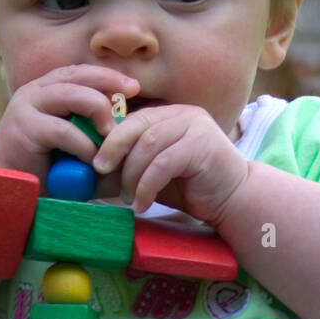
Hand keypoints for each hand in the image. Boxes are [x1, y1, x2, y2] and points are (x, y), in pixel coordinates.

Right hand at [0, 65, 140, 188]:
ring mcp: (26, 106)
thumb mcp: (75, 146)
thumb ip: (97, 136)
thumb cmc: (45, 169)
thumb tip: (135, 134)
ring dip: (97, 111)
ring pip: (71, 95)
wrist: (8, 188)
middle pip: (78, 76)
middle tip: (132, 97)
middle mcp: (35, 92)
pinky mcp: (23, 127)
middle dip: (108, 83)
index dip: (107, 75)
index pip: (80, 72)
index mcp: (46, 90)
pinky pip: (61, 130)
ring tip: (111, 133)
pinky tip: (92, 158)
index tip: (134, 87)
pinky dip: (82, 144)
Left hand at [90, 104, 250, 227]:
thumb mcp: (152, 175)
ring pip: (148, 145)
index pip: (132, 119)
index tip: (94, 162)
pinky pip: (163, 164)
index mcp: (170, 114)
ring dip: (132, 175)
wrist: (233, 201)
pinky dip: (147, 186)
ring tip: (128, 199)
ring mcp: (195, 126)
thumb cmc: (191, 189)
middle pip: (137, 125)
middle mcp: (183, 114)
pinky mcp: (202, 145)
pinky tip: (143, 204)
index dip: (110, 138)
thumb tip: (86, 175)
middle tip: (100, 172)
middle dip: (114, 149)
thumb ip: (126, 169)